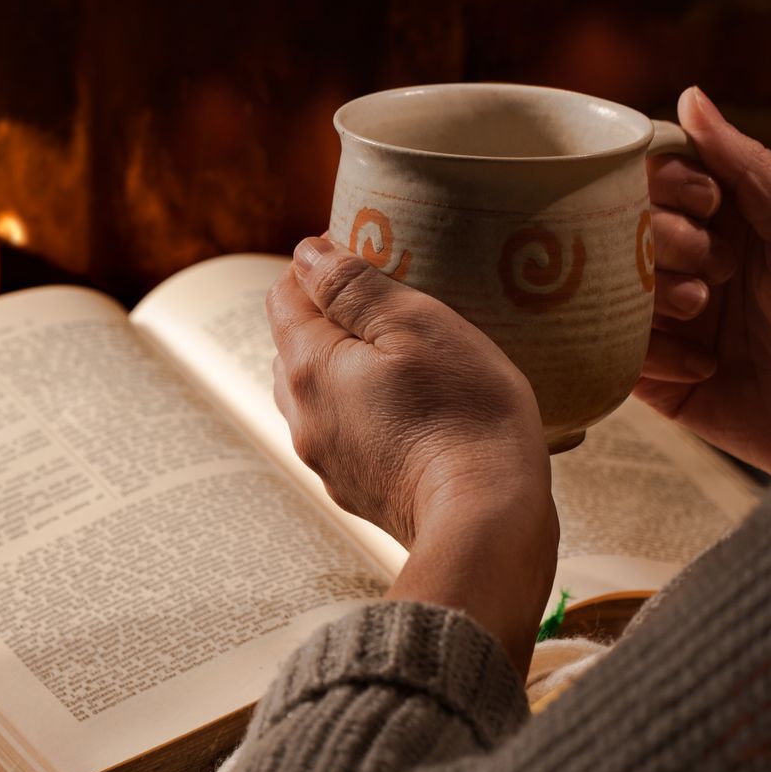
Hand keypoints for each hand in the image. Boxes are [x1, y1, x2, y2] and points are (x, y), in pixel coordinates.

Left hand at [268, 238, 557, 671]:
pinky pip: (347, 432)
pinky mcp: (354, 489)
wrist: (486, 521)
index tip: (360, 250)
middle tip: (386, 299)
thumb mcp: (417, 326)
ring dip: (346, 367)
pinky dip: (366, 410)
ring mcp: (325, 459)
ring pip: (319, 393)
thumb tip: (308, 254)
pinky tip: (411, 409)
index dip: (317, 267)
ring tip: (402, 354)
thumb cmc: (462, 414)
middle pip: (296, 345)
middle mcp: (302, 415)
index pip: (284, 297)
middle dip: (330, 316)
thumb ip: (354, 286)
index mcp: (307, 367)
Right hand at [640, 87, 770, 475]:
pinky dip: (651, 357)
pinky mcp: (669, 383)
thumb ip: (744, 164)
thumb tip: (689, 95)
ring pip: (613, 295)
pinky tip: (704, 366)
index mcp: (733, 224)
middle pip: (625, 236)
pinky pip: (621, 359)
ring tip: (704, 314)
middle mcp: (698, 269)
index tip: (704, 205)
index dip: (665, 187)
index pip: (659, 184)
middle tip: (713, 267)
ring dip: (653, 299)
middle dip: (660, 244)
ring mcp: (680, 327)